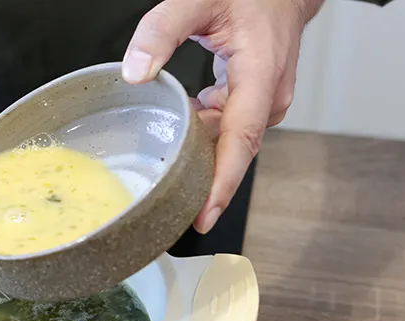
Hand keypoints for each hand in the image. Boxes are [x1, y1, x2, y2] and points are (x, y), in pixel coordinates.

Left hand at [122, 0, 323, 232]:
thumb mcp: (198, 0)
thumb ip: (162, 30)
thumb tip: (135, 71)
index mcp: (260, 75)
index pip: (241, 140)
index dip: (222, 182)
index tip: (203, 214)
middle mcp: (269, 97)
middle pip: (234, 151)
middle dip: (204, 181)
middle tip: (169, 207)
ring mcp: (265, 101)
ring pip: (229, 141)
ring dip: (200, 152)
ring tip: (168, 169)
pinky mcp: (256, 100)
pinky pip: (228, 128)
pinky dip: (204, 133)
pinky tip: (181, 128)